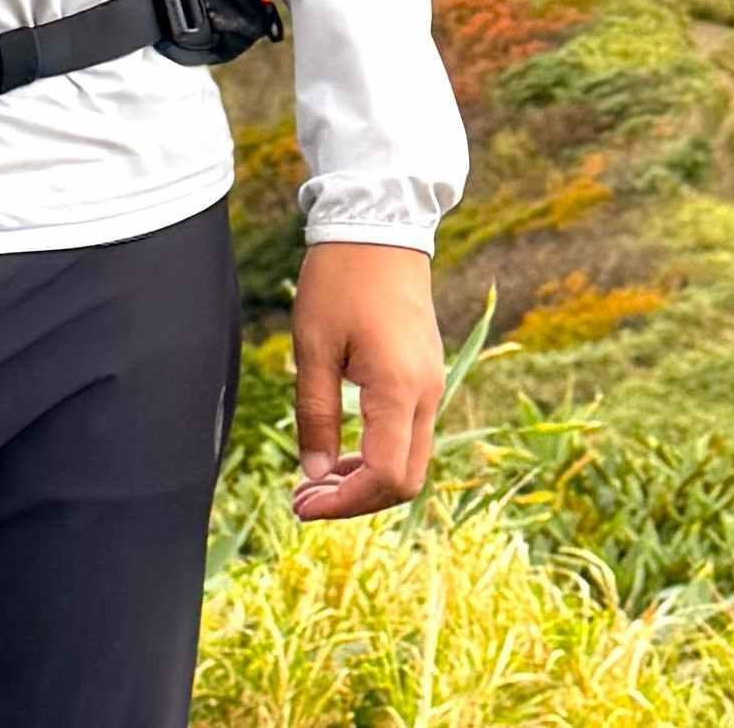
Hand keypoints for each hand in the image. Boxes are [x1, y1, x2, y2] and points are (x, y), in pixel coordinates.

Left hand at [286, 239, 441, 519]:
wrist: (380, 228)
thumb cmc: (340, 281)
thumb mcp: (314, 349)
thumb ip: (317, 416)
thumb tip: (315, 473)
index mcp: (399, 388)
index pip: (384, 476)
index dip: (343, 502)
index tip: (302, 504)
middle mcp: (427, 393)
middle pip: (405, 479)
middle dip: (355, 500)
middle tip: (304, 499)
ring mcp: (432, 384)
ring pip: (409, 460)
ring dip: (366, 479)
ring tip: (316, 480)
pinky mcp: (426, 375)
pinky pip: (410, 434)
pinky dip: (379, 454)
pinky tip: (343, 450)